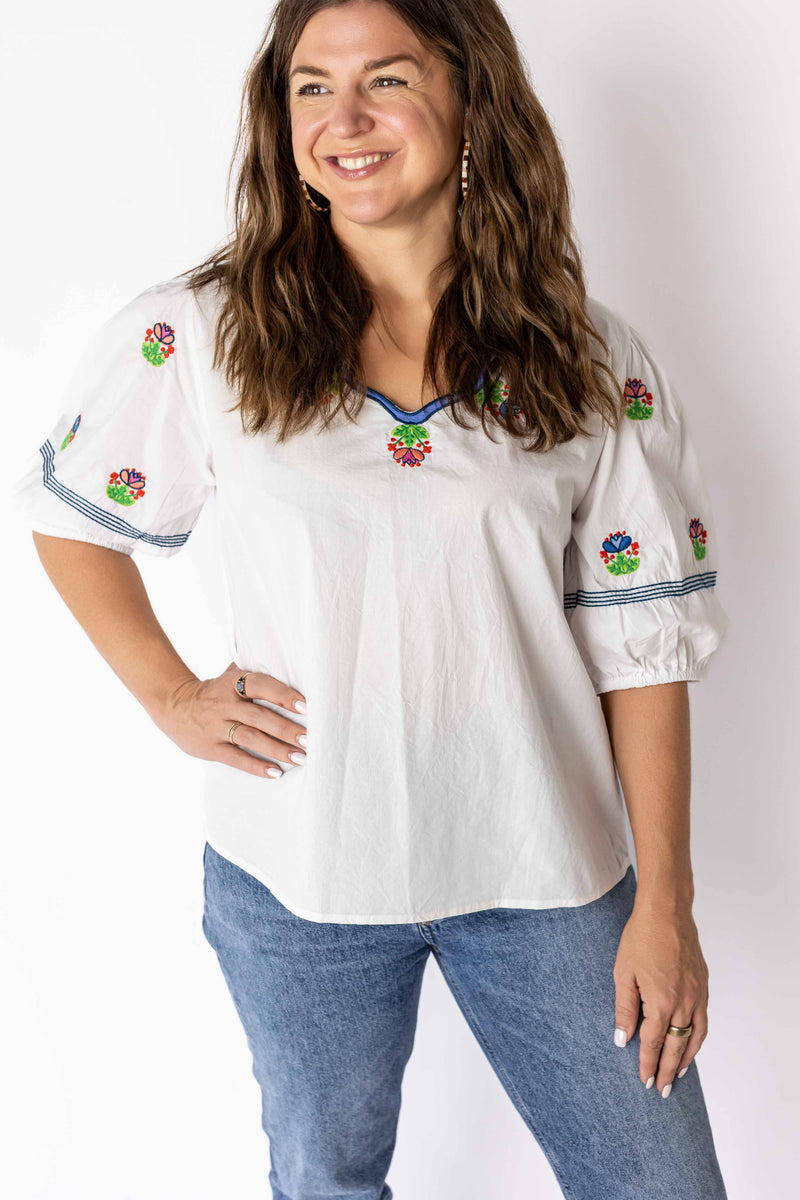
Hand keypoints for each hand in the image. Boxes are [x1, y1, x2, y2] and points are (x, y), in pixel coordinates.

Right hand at [155, 661, 306, 778]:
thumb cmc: (214, 690)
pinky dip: (256, 766)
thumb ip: (254, 670)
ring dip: (277, 749)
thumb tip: (288, 661)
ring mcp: (216, 726)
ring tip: (300, 758)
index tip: (305, 706)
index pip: (260, 685)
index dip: (282, 694)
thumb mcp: (229, 675)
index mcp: (232, 683)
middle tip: (310, 739)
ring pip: (251, 738)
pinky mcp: (210, 747)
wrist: (173, 705)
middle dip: (287, 729)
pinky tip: (275, 772)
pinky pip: (236, 758)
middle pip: (260, 717)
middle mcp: (224, 704)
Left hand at [613, 899, 708, 1096]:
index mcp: (661, 1001)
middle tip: (663, 1090)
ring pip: (695, 1036)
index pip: (654, 1043)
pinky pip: (703, 1019)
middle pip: (677, 1046)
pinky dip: (697, 1036)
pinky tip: (690, 1041)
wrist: (666, 911)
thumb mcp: (623, 974)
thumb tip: (623, 1039)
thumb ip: (624, 1009)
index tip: (645, 1081)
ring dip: (687, 1058)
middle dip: (669, 1070)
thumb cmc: (640, 938)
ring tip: (678, 1074)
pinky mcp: (703, 985)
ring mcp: (696, 994)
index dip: (649, 1064)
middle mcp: (683, 1002)